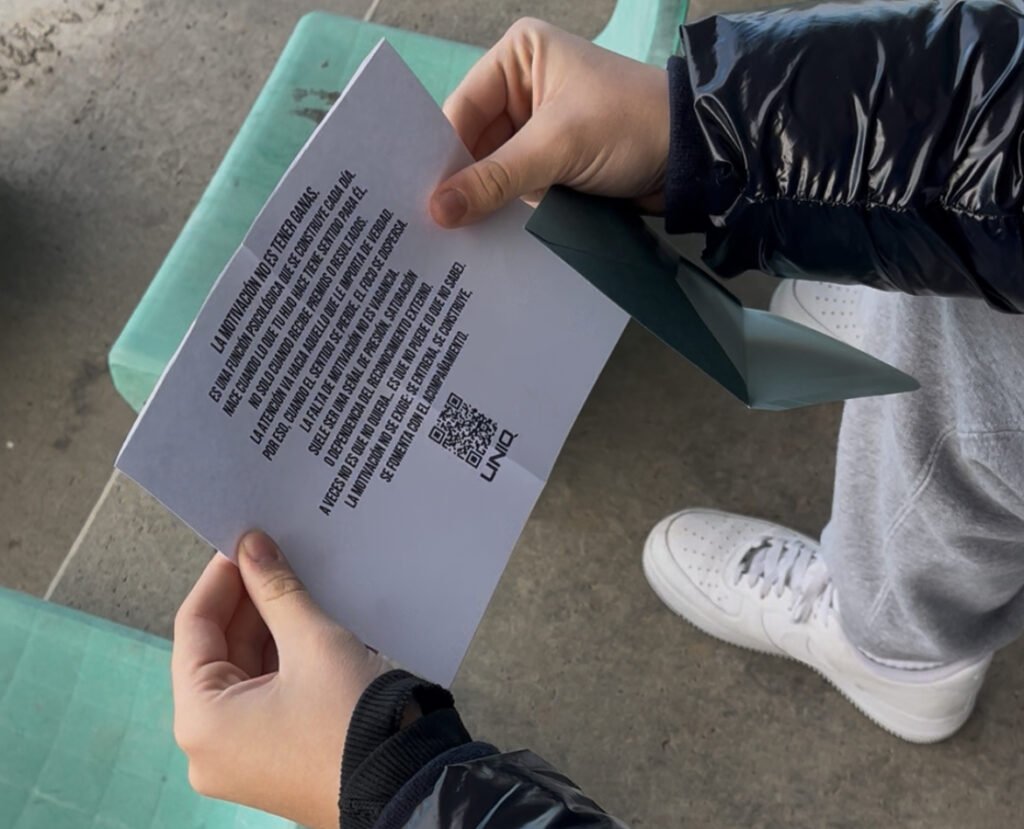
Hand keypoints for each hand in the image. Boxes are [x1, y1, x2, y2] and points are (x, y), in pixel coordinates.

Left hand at [172, 531, 388, 828]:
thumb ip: (277, 591)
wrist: (407, 785)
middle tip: (275, 557)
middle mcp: (208, 746)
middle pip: (218, 652)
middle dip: (249, 603)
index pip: (193, 628)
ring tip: (297, 585)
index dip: (220, 579)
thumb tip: (253, 547)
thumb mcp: (314, 642)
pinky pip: (265, 697)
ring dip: (269, 629)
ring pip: (244, 673)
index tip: (244, 543)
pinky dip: (283, 660)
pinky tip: (306, 623)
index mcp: (201, 721)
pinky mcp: (272, 760)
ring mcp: (240, 758)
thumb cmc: (353, 720)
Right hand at [430, 17, 668, 227]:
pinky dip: (506, 208)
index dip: (441, 155)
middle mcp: (523, 86)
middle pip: (474, 142)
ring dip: (483, 200)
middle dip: (461, 181)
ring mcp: (539, 127)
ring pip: (494, 169)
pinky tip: (485, 235)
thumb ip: (496, 179)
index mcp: (519, 57)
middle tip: (428, 225)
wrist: (694, 156)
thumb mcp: (557, 147)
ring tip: (451, 238)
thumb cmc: (629, 125)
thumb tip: (438, 209)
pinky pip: (517, 186)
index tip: (420, 199)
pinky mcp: (555, 161)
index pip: (461, 110)